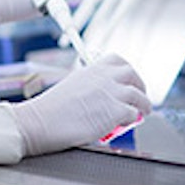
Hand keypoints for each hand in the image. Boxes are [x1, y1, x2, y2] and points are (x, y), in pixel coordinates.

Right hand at [5, 54, 150, 155]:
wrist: (41, 121)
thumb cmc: (51, 110)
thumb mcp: (71, 86)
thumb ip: (89, 86)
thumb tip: (101, 96)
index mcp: (90, 69)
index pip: (116, 60)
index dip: (126, 71)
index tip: (128, 80)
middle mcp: (103, 77)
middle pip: (132, 73)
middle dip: (139, 85)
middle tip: (139, 96)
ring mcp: (111, 92)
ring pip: (139, 95)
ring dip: (143, 105)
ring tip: (141, 113)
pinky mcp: (115, 111)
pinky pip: (134, 114)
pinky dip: (132, 120)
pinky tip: (124, 125)